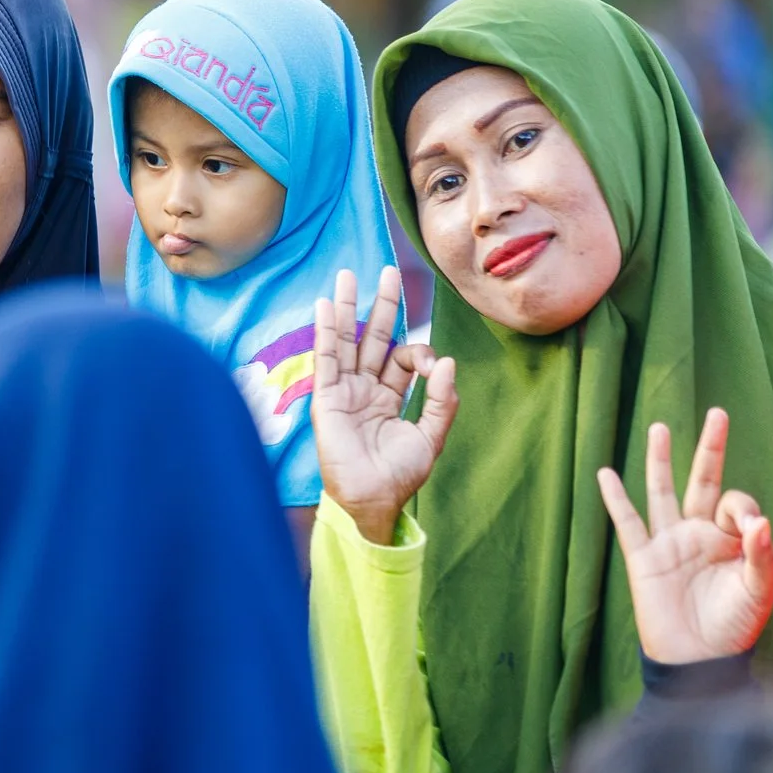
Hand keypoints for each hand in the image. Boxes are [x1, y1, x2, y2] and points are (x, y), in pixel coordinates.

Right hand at [312, 266, 458, 544]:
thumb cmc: (400, 475)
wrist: (372, 499)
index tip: (430, 365)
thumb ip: (441, 400)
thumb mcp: (430, 437)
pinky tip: (326, 305)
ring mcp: (344, 391)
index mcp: (390, 397)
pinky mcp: (327, 397)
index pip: (402, 359)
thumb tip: (446, 360)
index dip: (418, 352)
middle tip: (387, 272)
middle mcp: (365, 389)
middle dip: (381, 306)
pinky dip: (326, 331)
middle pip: (374, 338)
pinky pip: (327, 358)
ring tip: (348, 275)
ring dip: (349, 308)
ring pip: (348, 341)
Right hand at [598, 408, 772, 664]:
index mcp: (729, 540)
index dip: (742, 509)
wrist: (698, 660)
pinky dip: (615, 498)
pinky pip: (627, 522)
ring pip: (663, 492)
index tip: (748, 532)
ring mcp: (668, 543)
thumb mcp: (758, 591)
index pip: (735, 503)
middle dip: (711, 447)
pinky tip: (605, 473)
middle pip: (703, 481)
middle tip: (719, 412)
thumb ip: (760, 555)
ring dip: (661, 460)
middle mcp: (698, 534)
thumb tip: (760, 521)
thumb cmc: (734, 628)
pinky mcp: (642, 558)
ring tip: (659, 426)